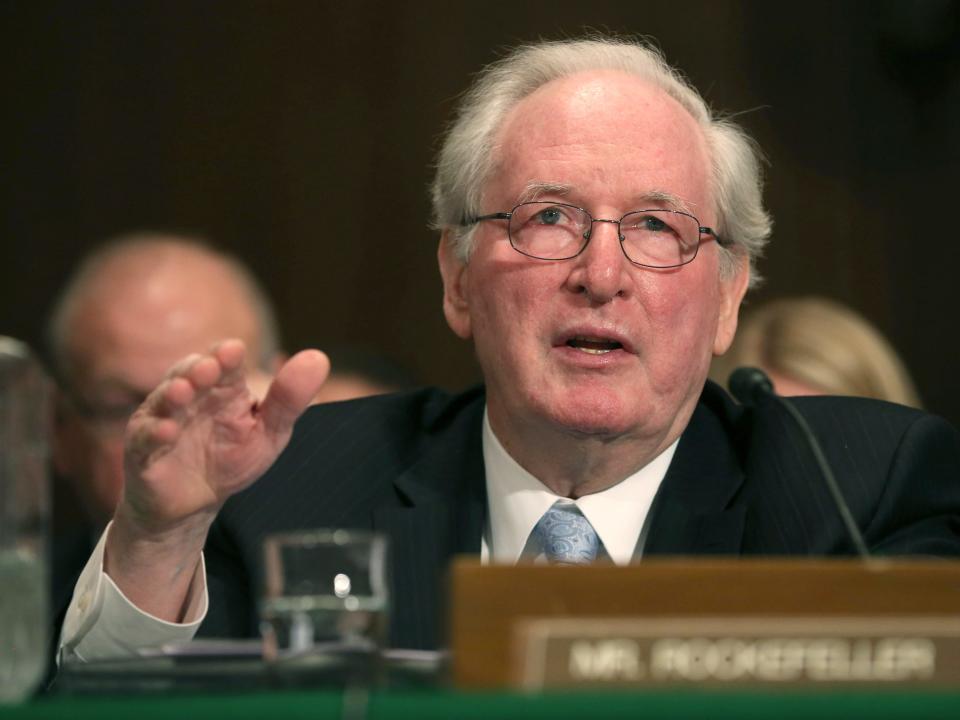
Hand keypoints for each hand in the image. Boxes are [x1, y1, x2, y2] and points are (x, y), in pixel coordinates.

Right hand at [119, 339, 328, 532]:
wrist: (194, 504)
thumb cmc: (231, 459)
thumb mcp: (268, 432)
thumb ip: (289, 399)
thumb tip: (319, 358)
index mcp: (223, 389)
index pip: (224, 363)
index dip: (227, 355)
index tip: (235, 351)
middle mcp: (189, 397)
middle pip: (190, 373)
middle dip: (199, 368)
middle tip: (210, 367)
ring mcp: (162, 420)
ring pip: (163, 399)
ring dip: (173, 393)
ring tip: (185, 391)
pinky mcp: (142, 450)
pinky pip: (144, 439)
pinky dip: (155, 433)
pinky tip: (168, 431)